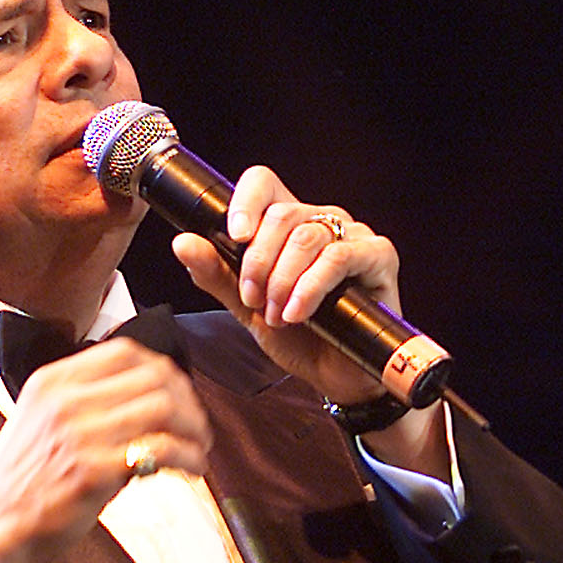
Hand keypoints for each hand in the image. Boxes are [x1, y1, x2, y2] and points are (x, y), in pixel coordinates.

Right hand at [0, 339, 210, 562]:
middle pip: (153, 377)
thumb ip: (85, 402)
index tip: (178, 394)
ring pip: (164, 407)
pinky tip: (192, 470)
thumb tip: (148, 395)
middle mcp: (65, 400)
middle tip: (196, 428)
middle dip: (187, 401)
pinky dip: (188, 456)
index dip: (164, 370)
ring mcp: (80, 434)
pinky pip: (161, 449)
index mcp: (51, 381)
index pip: (125, 351)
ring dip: (193, 428)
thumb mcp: (41, 422)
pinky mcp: (94, 471)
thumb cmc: (24, 482)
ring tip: (198, 449)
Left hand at [171, 165, 447, 474]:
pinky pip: (340, 256)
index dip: (245, 201)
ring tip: (277, 316)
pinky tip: (298, 313)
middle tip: (253, 301)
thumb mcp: (247, 308)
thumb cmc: (299, 339)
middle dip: (257, 262)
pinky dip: (311, 286)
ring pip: (307, 235)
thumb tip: (183, 242)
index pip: (264, 183)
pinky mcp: (379, 256)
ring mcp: (353, 236)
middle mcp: (322, 221)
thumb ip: (216, 274)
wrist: (337, 378)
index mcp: (289, 225)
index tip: (233, 237)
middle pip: (281, 214)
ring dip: (282, 280)